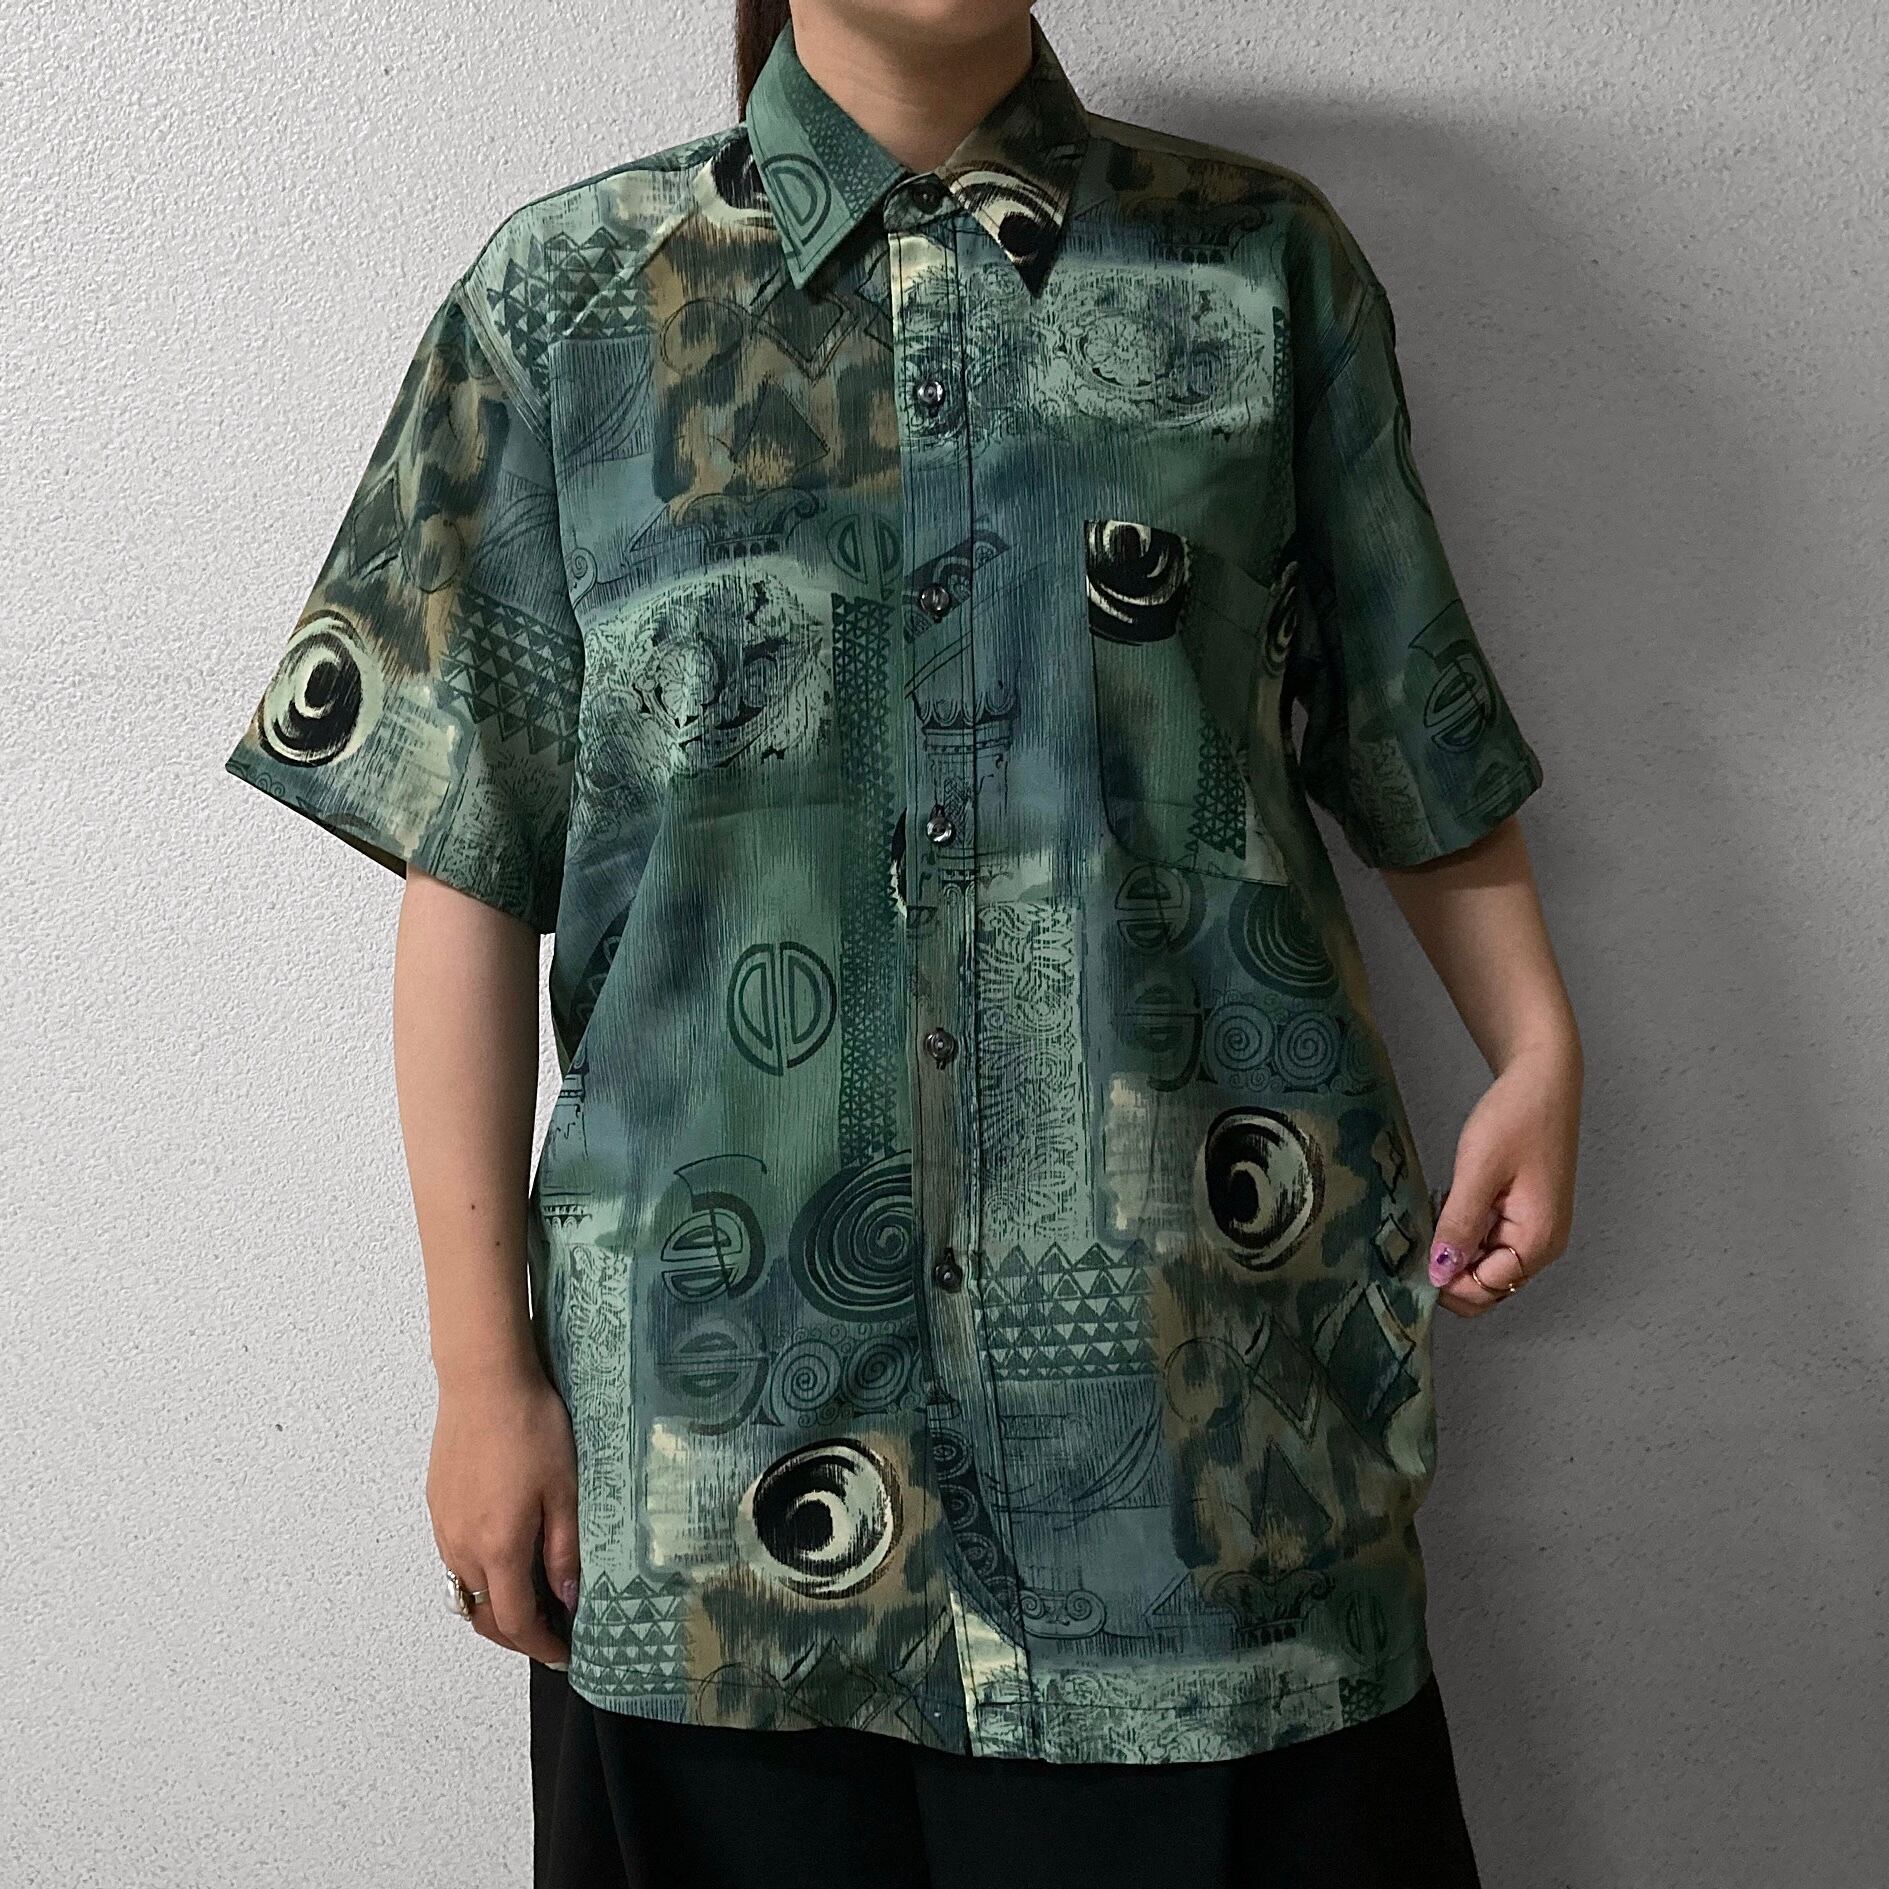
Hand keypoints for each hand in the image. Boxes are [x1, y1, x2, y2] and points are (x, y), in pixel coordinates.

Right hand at [427, 1362, 580, 1664]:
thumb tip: (568, 1598)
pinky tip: (505, 1553)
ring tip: (532, 1595)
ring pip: (465, 1589)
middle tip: (550, 1632)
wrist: (484, 1381)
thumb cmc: (530, 1428)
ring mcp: (444, 1527)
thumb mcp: (565, 1489)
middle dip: (516, 1634)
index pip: (516, 1622)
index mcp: (498, 1548)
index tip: (563, 1653)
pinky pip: (454, 1559)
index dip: (540, 1646)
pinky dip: (478, 1574)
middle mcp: (462, 1547)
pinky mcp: (437, 1506)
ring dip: (495, 1604)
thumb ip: (564, 1550)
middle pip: (483, 1616)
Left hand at [1428, 1039, 1580, 1317]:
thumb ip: (1459, 1225)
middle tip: (1417, 1238)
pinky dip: (1464, 1235)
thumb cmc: (1517, 1117)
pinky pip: (1489, 1243)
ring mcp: (1535, 1232)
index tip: (1412, 1259)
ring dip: (1454, 1252)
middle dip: (1449, 1271)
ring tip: (1433, 1215)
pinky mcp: (1525, 1216)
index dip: (1446, 1282)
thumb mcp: (1478, 1171)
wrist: (1543, 1079)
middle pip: (1486, 1286)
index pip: (1484, 1291)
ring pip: (1484, 1266)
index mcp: (1538, 1240)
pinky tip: (1447, 1208)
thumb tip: (1441, 1271)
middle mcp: (1543, 1245)